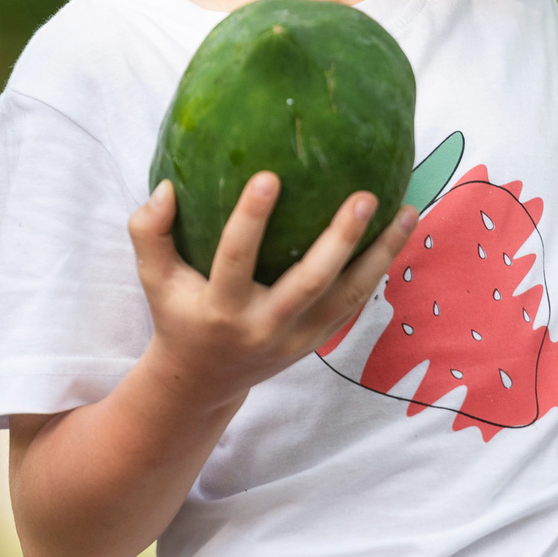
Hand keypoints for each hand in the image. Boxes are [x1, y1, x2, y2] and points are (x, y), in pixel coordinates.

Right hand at [128, 173, 416, 407]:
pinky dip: (382, 267)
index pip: (236, 260)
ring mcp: (299, 336)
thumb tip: (168, 186)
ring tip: (408, 210)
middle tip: (365, 196)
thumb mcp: (154, 278)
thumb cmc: (179, 313)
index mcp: (221, 309)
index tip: (270, 176)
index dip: (251, 220)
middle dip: (339, 240)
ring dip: (383, 253)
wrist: (206, 380)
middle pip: (310, 283)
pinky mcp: (321, 338)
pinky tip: (402, 230)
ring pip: (350, 296)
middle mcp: (266, 326)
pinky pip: (358, 302)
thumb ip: (149, 233)